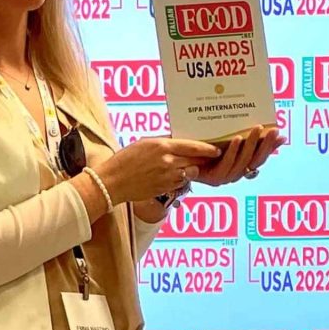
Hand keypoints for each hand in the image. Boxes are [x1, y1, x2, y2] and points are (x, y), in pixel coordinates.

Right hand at [93, 137, 221, 204]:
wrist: (112, 182)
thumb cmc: (125, 159)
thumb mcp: (144, 143)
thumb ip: (163, 142)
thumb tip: (179, 141)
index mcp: (162, 146)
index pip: (193, 147)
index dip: (207, 149)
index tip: (216, 149)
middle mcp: (168, 161)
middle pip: (195, 160)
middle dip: (203, 160)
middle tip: (209, 158)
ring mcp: (167, 176)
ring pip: (190, 173)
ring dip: (191, 170)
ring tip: (185, 167)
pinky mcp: (165, 188)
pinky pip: (180, 182)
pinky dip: (181, 179)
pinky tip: (172, 176)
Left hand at [194, 125, 284, 186]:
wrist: (177, 157)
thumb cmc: (200, 146)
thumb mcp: (222, 138)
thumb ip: (240, 135)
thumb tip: (254, 125)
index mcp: (240, 165)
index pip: (261, 157)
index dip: (271, 147)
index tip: (281, 135)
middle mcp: (236, 173)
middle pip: (256, 161)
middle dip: (266, 145)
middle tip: (272, 130)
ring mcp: (226, 177)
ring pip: (243, 162)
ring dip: (251, 145)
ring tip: (256, 129)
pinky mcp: (214, 178)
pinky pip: (227, 165)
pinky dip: (233, 151)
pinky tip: (237, 138)